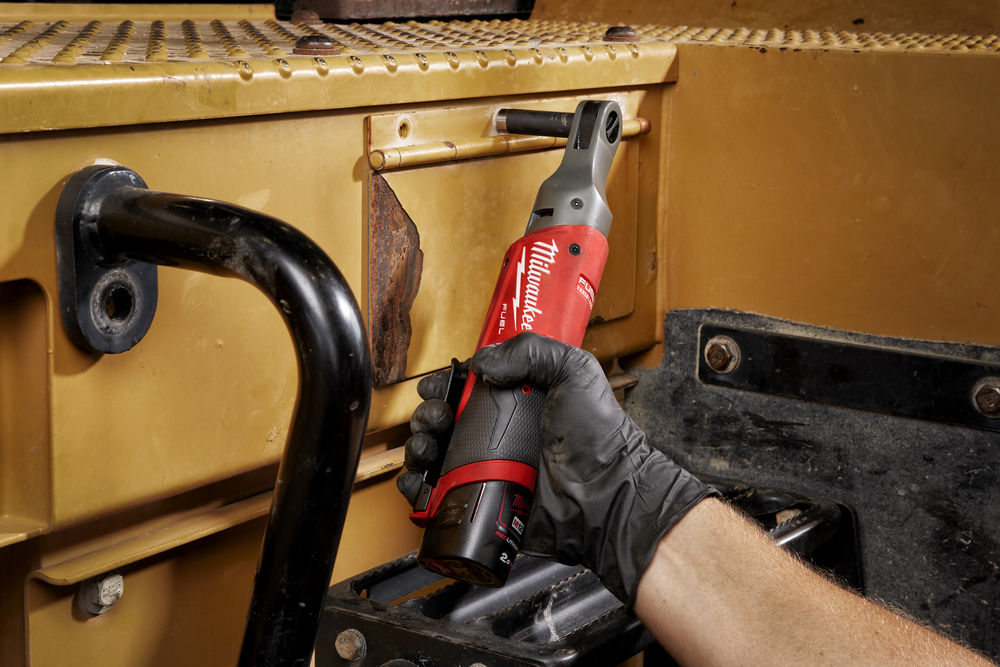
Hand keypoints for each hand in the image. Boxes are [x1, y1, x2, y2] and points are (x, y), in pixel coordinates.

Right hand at [399, 333, 715, 605]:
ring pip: (434, 455)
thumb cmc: (597, 434)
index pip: (466, 387)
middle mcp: (496, 433)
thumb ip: (531, 351)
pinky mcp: (480, 502)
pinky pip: (438, 496)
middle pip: (443, 419)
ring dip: (418, 447)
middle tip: (436, 418)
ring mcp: (486, 469)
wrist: (604, 493)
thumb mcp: (574, 371)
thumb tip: (482, 363)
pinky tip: (419, 481)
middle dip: (428, 414)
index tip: (437, 384)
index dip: (445, 383)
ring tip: (427, 447)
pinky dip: (417, 488)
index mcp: (515, 400)